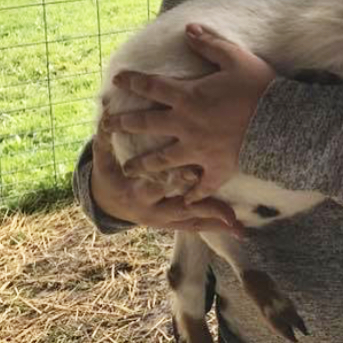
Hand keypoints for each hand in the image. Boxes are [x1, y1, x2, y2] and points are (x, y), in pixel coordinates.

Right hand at [90, 121, 243, 235]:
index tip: (192, 174)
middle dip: (203, 209)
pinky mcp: (176, 222)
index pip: (157, 189)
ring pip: (193, 222)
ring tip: (237, 226)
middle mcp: (153, 212)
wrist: (110, 204)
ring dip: (214, 222)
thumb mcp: (104, 160)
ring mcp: (166, 220)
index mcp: (138, 196)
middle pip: (180, 210)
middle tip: (225, 209)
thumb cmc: (111, 175)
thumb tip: (104, 115)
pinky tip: (237, 228)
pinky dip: (215, 225)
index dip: (173, 183)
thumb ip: (105, 140)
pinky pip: (197, 225)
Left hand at [101, 24, 275, 202]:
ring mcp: (198, 150)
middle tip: (105, 126)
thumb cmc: (258, 86)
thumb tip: (188, 28)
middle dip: (123, 123)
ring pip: (162, 160)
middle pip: (146, 124)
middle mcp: (185, 125)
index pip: (152, 87)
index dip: (132, 81)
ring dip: (143, 164)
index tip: (116, 80)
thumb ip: (209, 43)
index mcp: (188, 96)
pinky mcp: (215, 168)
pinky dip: (192, 193)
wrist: (280, 122)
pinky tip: (185, 200)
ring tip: (128, 168)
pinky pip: (200, 184)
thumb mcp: (235, 57)